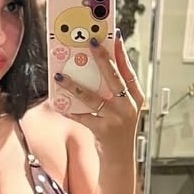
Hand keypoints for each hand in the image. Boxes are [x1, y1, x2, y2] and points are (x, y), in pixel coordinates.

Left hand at [54, 32, 144, 147]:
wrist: (120, 158)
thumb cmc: (118, 128)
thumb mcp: (123, 106)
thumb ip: (114, 89)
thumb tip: (94, 66)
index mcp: (136, 96)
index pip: (129, 70)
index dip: (122, 52)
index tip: (114, 35)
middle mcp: (128, 105)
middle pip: (114, 77)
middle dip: (102, 58)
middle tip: (90, 42)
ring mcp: (116, 118)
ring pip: (93, 97)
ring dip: (75, 85)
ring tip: (61, 75)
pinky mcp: (103, 130)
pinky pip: (82, 116)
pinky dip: (69, 109)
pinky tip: (57, 102)